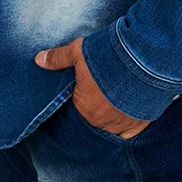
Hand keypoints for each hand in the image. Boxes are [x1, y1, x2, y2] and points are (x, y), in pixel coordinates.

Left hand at [34, 35, 150, 139]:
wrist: (144, 57)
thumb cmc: (107, 56)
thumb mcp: (78, 51)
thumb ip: (58, 58)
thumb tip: (38, 59)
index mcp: (86, 110)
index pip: (77, 111)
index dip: (80, 99)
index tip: (84, 90)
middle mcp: (104, 123)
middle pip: (96, 120)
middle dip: (96, 108)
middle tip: (99, 93)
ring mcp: (124, 124)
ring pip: (114, 126)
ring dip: (112, 115)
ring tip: (113, 100)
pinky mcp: (143, 122)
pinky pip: (132, 130)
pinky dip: (129, 123)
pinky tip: (128, 112)